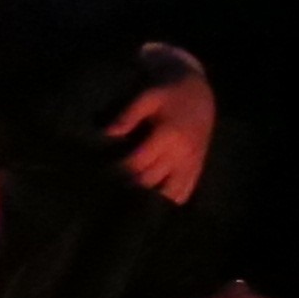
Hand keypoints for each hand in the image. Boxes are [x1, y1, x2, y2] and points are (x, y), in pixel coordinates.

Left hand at [105, 64, 219, 203]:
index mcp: (168, 135)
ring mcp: (192, 163)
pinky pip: (185, 193)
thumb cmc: (168, 92)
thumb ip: (128, 114)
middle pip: (150, 182)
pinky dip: (169, 202)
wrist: (198, 91)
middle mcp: (182, 154)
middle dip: (128, 189)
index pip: (137, 163)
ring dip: (149, 201)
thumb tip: (107, 133)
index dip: (117, 171)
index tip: (99, 175)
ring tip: (129, 205)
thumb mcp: (147, 95)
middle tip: (108, 194)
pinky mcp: (197, 168)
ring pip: (170, 194)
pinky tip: (153, 206)